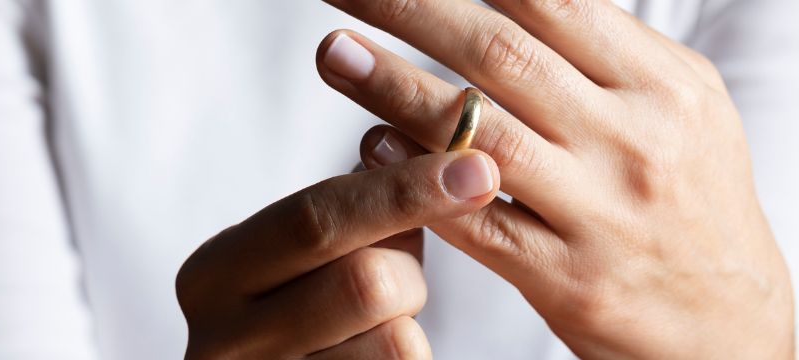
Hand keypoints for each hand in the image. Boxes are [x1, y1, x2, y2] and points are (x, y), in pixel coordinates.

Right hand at [176, 143, 500, 358]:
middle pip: (366, 282)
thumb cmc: (279, 318)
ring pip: (397, 340)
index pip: (316, 218)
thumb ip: (338, 214)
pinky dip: (408, 358)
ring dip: (410, 322)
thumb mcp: (281, 261)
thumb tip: (438, 165)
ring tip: (376, 323)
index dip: (403, 191)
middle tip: (401, 270)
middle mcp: (224, 340)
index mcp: (213, 275)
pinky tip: (369, 354)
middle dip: (409, 268)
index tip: (474, 167)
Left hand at [317, 0, 793, 357]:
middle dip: (411, 9)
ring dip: (394, 87)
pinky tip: (372, 148)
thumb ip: (602, 49)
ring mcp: (599, 212)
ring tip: (333, 54)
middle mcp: (632, 140)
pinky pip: (478, 223)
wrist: (730, 320)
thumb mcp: (675, 105)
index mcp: (660, 83)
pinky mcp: (567, 279)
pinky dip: (419, 183)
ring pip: (481, 136)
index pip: (550, 3)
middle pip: (501, 54)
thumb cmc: (689, 196)